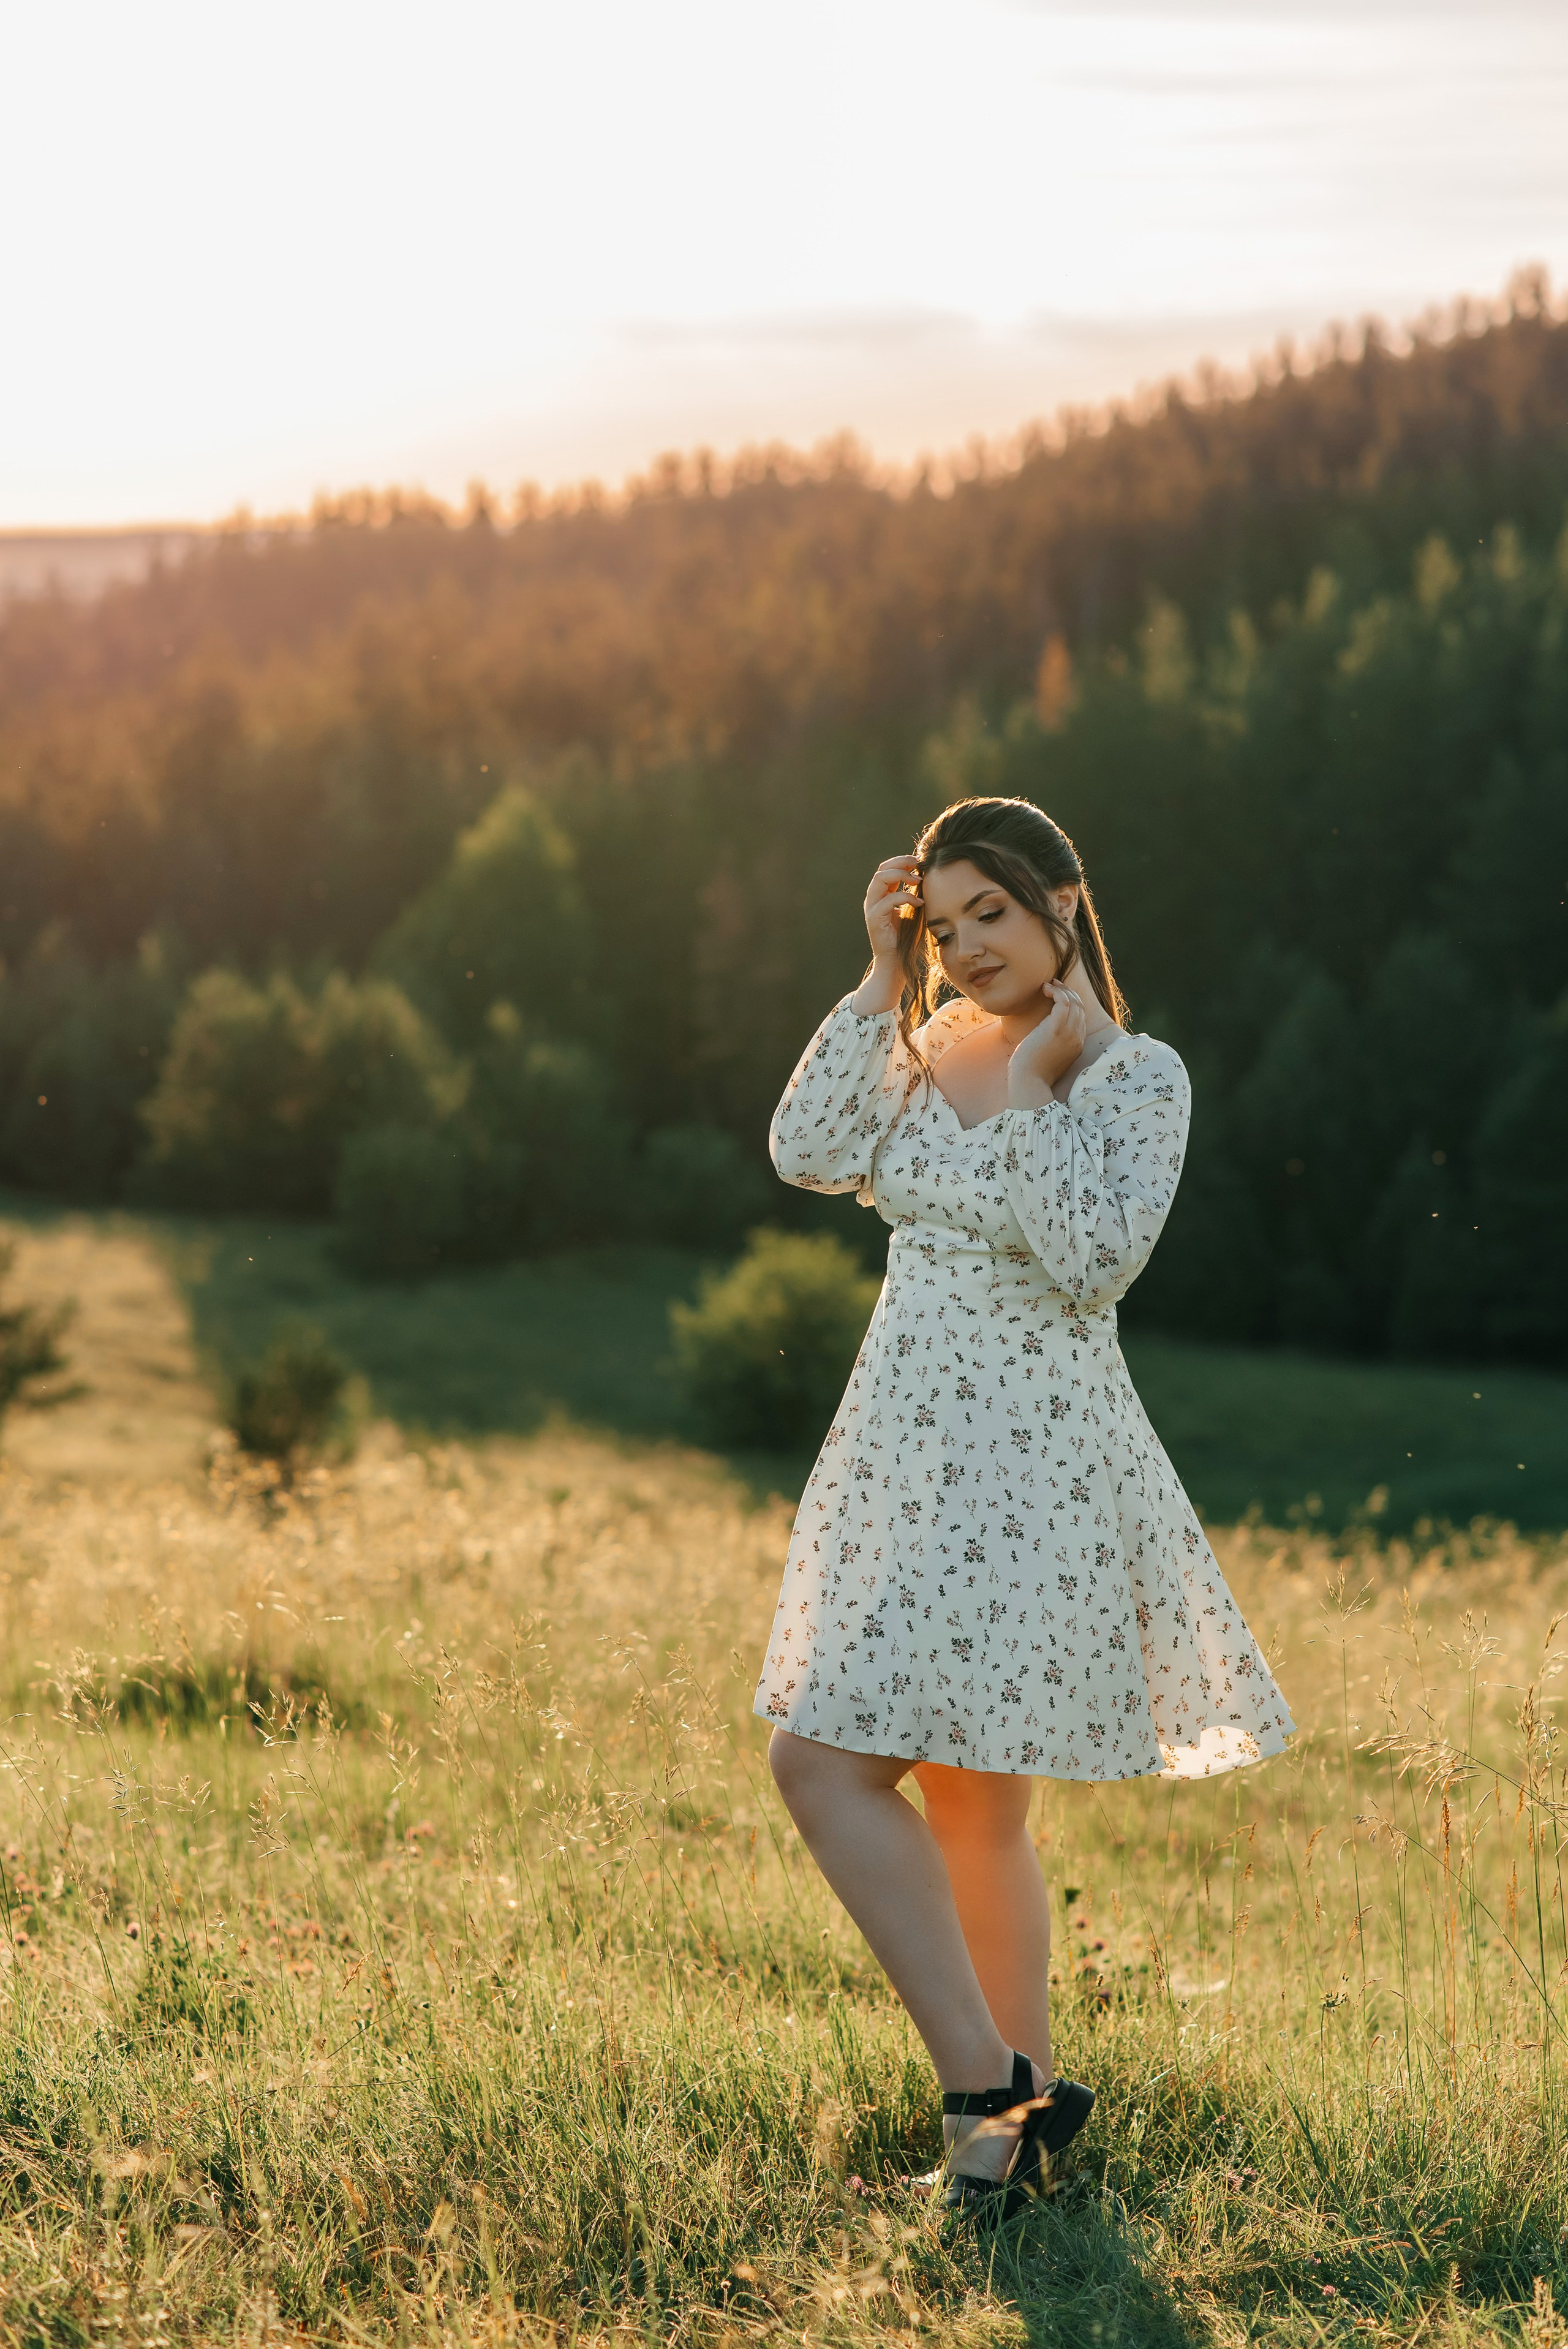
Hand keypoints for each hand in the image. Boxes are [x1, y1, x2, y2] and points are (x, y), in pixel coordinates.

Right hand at [851, 857, 920, 1012]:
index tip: (920, 861)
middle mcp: (873, 899)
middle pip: (881, 869)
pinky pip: (888, 900)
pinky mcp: (874, 919)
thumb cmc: (906, 939)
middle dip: (901, 863)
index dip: (902, 861)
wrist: (896, 964)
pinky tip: (919, 903)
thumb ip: (914, 894)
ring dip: (901, 876)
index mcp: (881, 896)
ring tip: (918, 880)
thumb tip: (928, 876)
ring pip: (880, 879)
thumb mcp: (912, 911)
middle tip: (919, 864)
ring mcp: (871, 909)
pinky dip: (905, 897)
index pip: (887, 868)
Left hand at [1006, 981, 1087, 1104]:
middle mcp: (1077, 1038)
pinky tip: (1045, 989)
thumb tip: (1041, 1033)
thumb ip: (1051, 1043)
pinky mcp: (1056, 1028)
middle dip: (1069, 992)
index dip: (1072, 1003)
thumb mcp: (1046, 1056)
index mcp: (1076, 1046)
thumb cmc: (1031, 1072)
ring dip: (1062, 989)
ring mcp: (1069, 1033)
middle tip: (1054, 985)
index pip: (1081, 1018)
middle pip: (1080, 1007)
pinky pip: (1063, 1001)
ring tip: (1048, 985)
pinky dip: (1056, 991)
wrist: (1028, 1083)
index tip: (1058, 995)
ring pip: (1074, 1002)